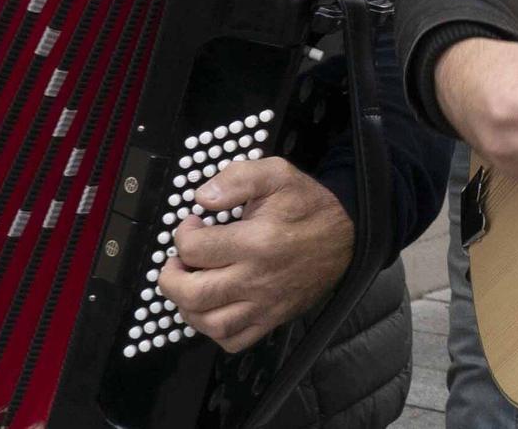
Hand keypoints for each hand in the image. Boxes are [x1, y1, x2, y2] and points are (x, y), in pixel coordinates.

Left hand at [159, 158, 354, 352]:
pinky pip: (234, 341)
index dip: (183, 234)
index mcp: (256, 242)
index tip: (192, 224)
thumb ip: (238, 179)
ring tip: (190, 285)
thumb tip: (204, 197)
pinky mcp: (273, 318)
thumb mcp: (277, 174)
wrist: (346, 234)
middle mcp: (258, 279)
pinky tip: (212, 308)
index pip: (194, 250)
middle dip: (171, 277)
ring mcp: (265, 304)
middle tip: (177, 262)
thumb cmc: (309, 206)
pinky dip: (214, 331)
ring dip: (187, 307)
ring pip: (209, 324)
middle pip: (193, 294)